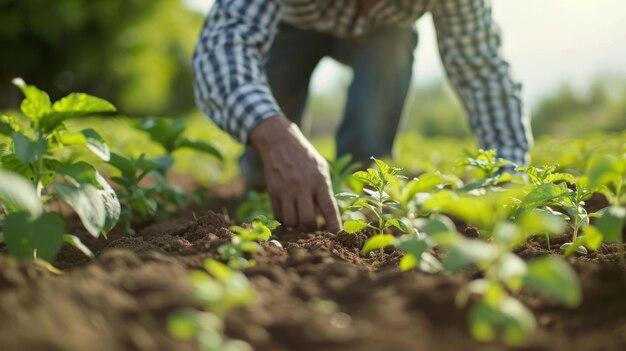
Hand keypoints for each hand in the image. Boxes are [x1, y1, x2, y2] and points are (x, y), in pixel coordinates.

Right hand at [249, 116, 341, 231]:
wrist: (280, 142)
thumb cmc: (305, 156)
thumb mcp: (321, 168)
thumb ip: (325, 189)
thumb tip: (329, 215)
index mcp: (319, 180)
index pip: (329, 207)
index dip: (333, 224)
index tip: (337, 234)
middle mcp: (302, 186)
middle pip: (307, 220)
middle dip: (312, 228)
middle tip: (314, 226)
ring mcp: (285, 189)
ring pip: (292, 221)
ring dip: (297, 225)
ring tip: (300, 219)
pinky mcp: (272, 191)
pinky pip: (278, 216)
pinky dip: (285, 220)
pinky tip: (289, 214)